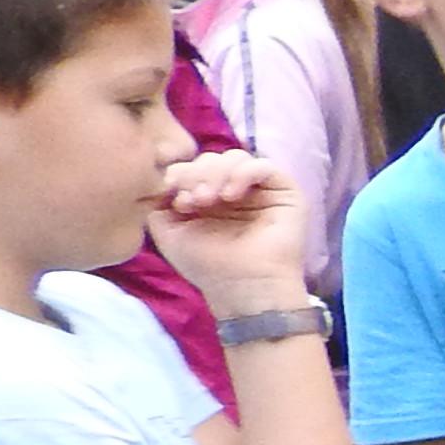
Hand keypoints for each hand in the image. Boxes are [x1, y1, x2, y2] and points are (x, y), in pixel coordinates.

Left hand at [151, 153, 308, 307]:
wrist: (241, 287)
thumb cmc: (207, 265)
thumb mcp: (169, 230)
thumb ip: (160, 200)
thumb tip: (164, 176)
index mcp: (208, 197)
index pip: (191, 166)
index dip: (179, 175)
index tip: (175, 200)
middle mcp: (233, 191)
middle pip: (211, 158)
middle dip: (197, 175)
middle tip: (194, 202)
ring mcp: (260, 191)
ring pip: (236, 157)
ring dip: (217, 174)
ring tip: (210, 201)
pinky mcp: (285, 192)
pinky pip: (263, 165)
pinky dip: (242, 174)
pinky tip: (231, 196)